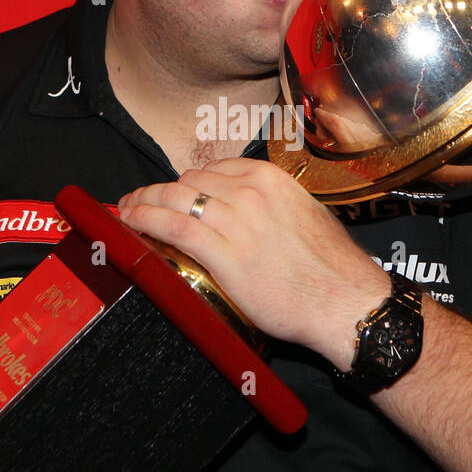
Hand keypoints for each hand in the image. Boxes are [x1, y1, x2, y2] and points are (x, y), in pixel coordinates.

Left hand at [117, 159, 388, 367]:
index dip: (186, 182)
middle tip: (139, 201)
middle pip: (188, 182)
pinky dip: (145, 221)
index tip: (172, 191)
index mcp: (271, 179)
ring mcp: (236, 221)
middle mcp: (251, 193)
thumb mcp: (306, 217)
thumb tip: (251, 214)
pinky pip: (173, 227)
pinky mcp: (224, 253)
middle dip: (160, 191)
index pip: (213, 170)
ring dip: (143, 203)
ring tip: (126, 210)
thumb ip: (274, 208)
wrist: (345, 300)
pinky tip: (130, 223)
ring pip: (174, 199)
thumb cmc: (332, 268)